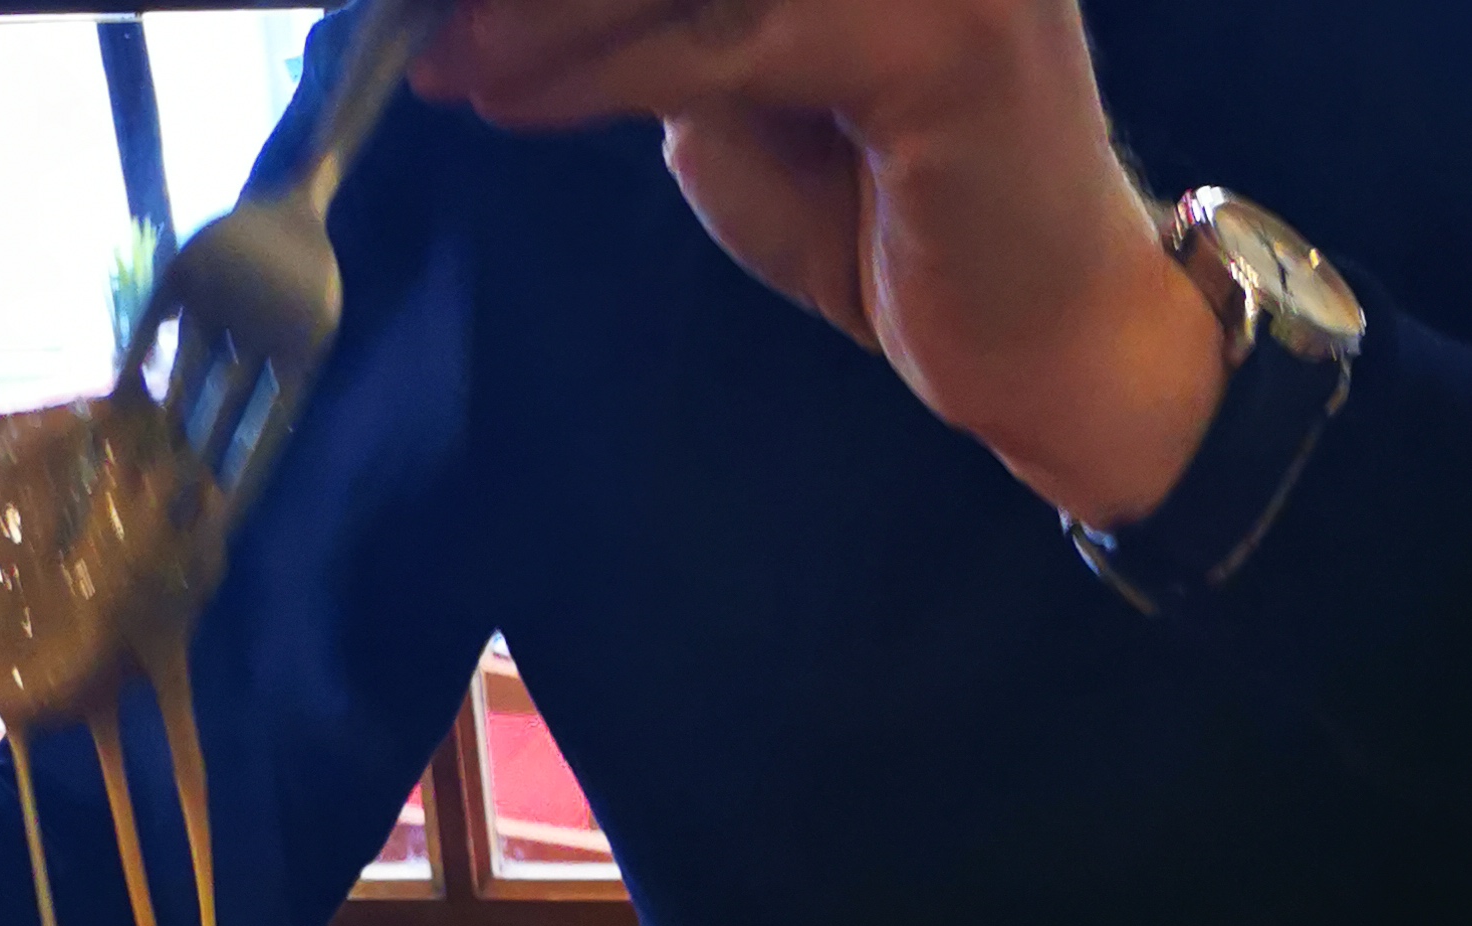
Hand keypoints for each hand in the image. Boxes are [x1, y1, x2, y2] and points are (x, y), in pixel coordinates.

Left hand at [409, 0, 1230, 530]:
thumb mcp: (752, 96)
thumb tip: (506, 7)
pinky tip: (508, 92)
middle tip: (416, 7)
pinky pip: (723, 42)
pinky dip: (600, 66)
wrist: (1055, 345)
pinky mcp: (939, 40)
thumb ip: (667, 23)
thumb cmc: (908, 229)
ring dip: (545, 12)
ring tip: (441, 52)